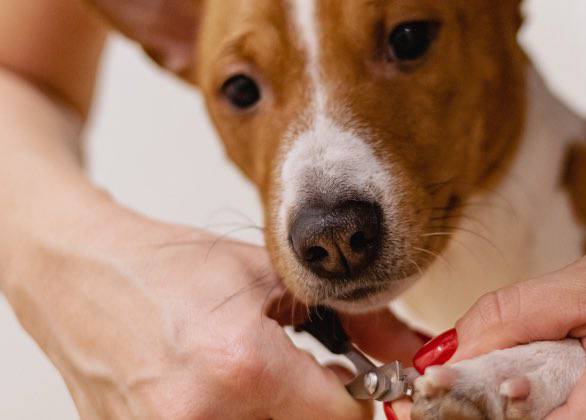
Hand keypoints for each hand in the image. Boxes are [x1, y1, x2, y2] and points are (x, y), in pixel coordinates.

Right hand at [3, 203, 424, 418]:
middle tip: (310, 379)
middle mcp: (203, 418)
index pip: (344, 419)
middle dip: (321, 412)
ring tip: (263, 382)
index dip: (362, 397)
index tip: (356, 379)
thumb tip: (411, 350)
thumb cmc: (171, 269)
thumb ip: (353, 319)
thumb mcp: (269, 277)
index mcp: (242, 366)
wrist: (81, 277)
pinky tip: (227, 394)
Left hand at [394, 179, 585, 418]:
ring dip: (514, 392)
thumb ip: (517, 315)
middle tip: (443, 374)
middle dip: (487, 402)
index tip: (421, 392)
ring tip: (486, 360)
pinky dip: (548, 383)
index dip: (466, 412)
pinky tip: (529, 359)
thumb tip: (451, 349)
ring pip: (558, 416)